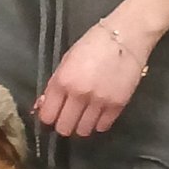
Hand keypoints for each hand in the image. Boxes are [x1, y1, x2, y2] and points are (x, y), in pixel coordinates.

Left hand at [35, 16, 148, 140]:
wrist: (125, 37)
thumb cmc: (93, 44)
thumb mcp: (67, 60)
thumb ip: (55, 85)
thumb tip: (43, 106)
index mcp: (63, 81)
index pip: (47, 116)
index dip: (49, 117)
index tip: (53, 114)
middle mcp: (79, 94)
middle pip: (64, 128)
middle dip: (64, 124)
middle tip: (69, 115)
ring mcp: (99, 101)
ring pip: (83, 131)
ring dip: (82, 125)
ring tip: (85, 114)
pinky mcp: (118, 105)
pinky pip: (103, 126)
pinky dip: (99, 122)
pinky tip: (99, 112)